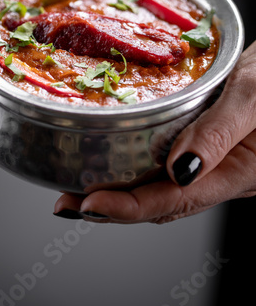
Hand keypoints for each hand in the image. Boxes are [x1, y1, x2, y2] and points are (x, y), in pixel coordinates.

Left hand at [54, 41, 255, 223]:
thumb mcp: (254, 97)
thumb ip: (219, 133)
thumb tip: (177, 170)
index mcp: (236, 172)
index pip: (174, 200)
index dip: (128, 209)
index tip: (88, 204)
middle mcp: (218, 174)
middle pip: (159, 202)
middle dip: (112, 207)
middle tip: (68, 203)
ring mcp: (210, 163)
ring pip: (160, 188)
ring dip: (119, 191)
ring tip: (79, 188)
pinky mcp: (203, 145)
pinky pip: (165, 164)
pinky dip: (134, 167)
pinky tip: (113, 157)